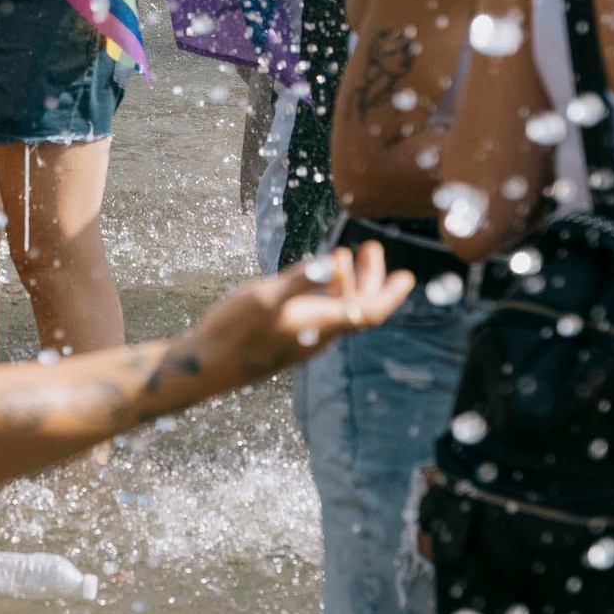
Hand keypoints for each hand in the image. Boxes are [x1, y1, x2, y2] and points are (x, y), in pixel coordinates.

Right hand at [192, 240, 414, 377]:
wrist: (204, 365)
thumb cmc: (233, 330)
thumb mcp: (266, 297)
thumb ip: (300, 279)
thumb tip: (332, 263)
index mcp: (320, 324)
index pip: (370, 312)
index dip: (391, 294)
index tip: (408, 276)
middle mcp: (318, 335)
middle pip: (358, 308)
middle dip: (371, 278)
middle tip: (371, 249)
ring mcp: (302, 338)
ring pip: (339, 310)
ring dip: (348, 283)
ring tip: (343, 255)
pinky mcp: (286, 338)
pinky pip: (320, 313)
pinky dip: (326, 292)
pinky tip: (314, 278)